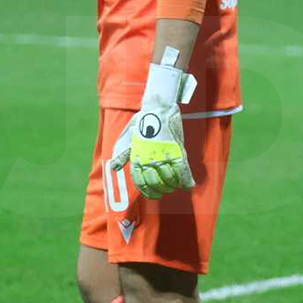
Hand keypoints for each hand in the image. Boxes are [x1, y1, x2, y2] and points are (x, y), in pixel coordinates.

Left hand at [109, 62, 196, 199]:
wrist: (158, 107)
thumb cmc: (142, 121)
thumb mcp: (128, 137)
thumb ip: (122, 154)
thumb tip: (115, 168)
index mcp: (138, 156)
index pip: (141, 182)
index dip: (149, 192)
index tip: (155, 194)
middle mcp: (150, 158)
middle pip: (156, 183)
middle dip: (161, 190)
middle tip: (166, 190)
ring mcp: (164, 155)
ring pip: (169, 180)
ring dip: (173, 186)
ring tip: (174, 186)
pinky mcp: (177, 150)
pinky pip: (182, 171)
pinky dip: (186, 181)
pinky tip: (188, 185)